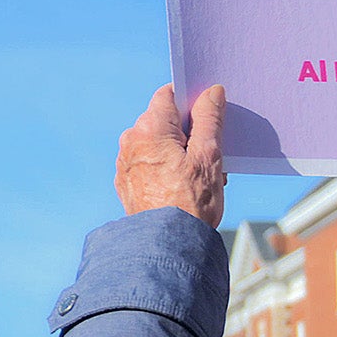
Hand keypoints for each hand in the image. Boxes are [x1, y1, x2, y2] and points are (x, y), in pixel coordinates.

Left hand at [118, 85, 227, 227]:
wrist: (166, 245)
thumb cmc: (190, 202)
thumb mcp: (208, 156)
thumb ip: (209, 118)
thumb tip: (211, 92)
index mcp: (149, 128)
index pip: (169, 94)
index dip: (190, 99)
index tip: (208, 114)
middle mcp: (131, 140)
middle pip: (163, 119)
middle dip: (188, 131)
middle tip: (210, 155)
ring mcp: (125, 161)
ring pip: (156, 142)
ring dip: (178, 151)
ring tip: (199, 178)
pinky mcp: (125, 181)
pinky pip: (148, 162)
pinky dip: (165, 167)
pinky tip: (182, 186)